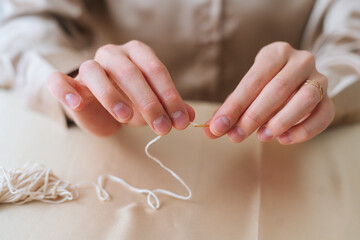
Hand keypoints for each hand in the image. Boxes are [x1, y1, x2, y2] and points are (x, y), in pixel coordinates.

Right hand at [47, 40, 194, 136]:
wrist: (100, 107)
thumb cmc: (130, 102)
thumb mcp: (153, 105)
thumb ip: (170, 108)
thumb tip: (190, 117)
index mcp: (137, 54)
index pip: (155, 70)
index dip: (170, 96)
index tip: (180, 121)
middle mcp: (112, 54)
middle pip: (129, 71)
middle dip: (149, 102)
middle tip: (162, 128)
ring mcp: (89, 67)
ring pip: (96, 73)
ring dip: (112, 96)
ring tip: (126, 118)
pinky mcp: (69, 83)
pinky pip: (59, 80)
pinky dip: (65, 89)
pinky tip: (77, 103)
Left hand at [203, 42, 334, 144]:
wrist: (296, 78)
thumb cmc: (264, 86)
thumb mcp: (246, 92)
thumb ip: (229, 111)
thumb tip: (210, 130)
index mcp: (276, 53)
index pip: (253, 79)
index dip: (234, 105)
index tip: (219, 127)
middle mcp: (301, 60)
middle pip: (278, 88)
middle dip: (254, 116)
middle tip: (236, 136)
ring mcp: (318, 78)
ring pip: (304, 99)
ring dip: (281, 121)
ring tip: (262, 137)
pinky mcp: (328, 98)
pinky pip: (323, 115)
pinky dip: (304, 130)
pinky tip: (283, 139)